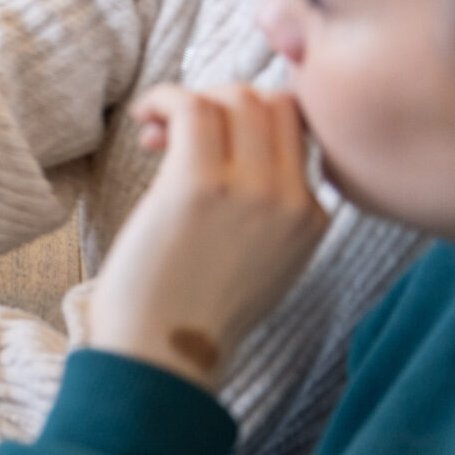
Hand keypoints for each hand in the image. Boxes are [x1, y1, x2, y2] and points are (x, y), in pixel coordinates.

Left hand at [88, 84, 329, 389]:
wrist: (162, 356)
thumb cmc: (190, 311)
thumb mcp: (258, 260)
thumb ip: (264, 208)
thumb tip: (225, 141)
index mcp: (311, 218)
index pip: (301, 130)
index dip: (253, 116)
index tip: (206, 139)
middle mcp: (292, 201)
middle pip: (276, 103)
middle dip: (224, 99)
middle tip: (176, 130)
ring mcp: (252, 192)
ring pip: (237, 98)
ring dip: (191, 98)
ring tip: (155, 127)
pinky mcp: (199, 186)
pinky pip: (192, 106)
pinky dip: (163, 98)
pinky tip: (143, 117)